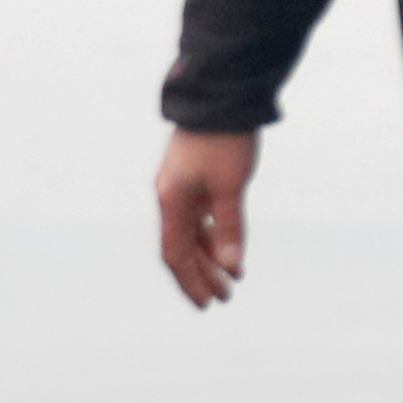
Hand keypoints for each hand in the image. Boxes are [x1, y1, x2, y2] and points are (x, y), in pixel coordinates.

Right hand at [156, 129, 258, 308]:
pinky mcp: (195, 178)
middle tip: (223, 299)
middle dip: (201, 276)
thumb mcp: (231, 186)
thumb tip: (231, 265)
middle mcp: (170, 197)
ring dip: (209, 257)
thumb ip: (229, 226)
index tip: (207, 305)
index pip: (175, 255)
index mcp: (171, 202)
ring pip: (192, 233)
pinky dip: (213, 235)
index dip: (190, 282)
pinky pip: (200, 217)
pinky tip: (229, 248)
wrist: (220, 98)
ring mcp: (181, 188)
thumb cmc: (225, 140)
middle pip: (182, 248)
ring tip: (231, 278)